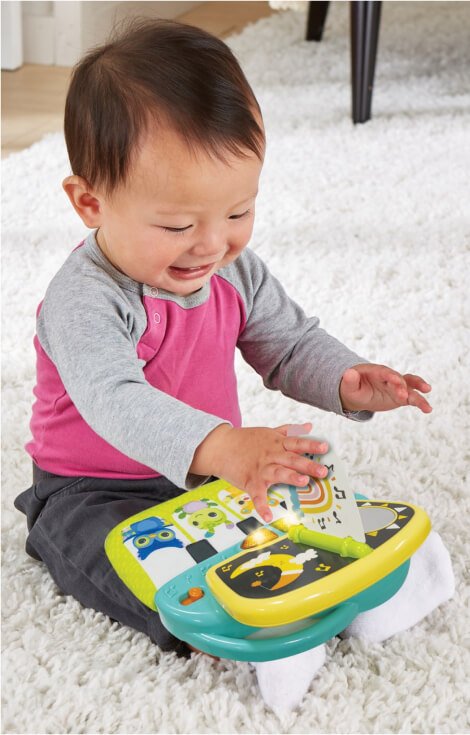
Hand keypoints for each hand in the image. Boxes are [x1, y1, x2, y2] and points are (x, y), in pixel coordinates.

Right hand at [191, 422, 328, 521]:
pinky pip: (257, 495)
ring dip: (290, 477)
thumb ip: (290, 430)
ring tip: (303, 482)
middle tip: (322, 470)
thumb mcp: (268, 432)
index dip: (311, 445)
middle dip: (307, 465)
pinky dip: (262, 506)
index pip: (297, 443)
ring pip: (277, 473)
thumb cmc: (246, 440)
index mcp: (276, 443)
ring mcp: (260, 468)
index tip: (325, 447)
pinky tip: (268, 516)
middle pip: (291, 459)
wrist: (220, 447)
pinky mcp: (250, 481)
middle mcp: (270, 455)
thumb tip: (309, 426)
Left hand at [340, 363, 431, 413]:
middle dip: (401, 386)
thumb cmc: (352, 388)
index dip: (390, 375)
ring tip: (426, 397)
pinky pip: (412, 397)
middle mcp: (389, 377)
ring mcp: (397, 386)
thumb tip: (349, 373)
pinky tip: (428, 409)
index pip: (384, 372)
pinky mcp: (401, 395)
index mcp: (376, 371)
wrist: (358, 392)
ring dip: (418, 390)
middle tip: (404, 396)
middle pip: (398, 378)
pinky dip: (420, 402)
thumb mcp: (348, 386)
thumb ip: (349, 380)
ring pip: (410, 385)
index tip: (396, 380)